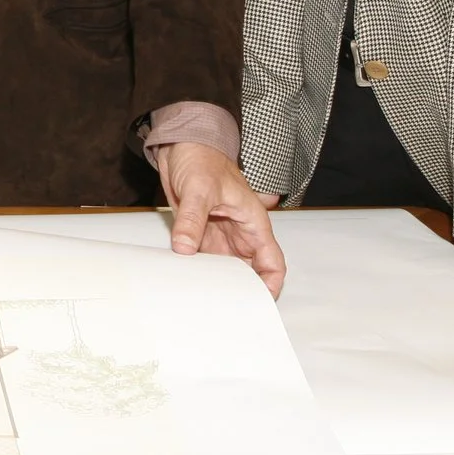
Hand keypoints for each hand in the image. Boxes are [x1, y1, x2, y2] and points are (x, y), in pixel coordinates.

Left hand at [155, 142, 286, 297]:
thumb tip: (185, 247)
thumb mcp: (199, 189)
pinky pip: (204, 260)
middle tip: (226, 308)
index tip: (258, 303)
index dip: (270, 285)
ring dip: (218, 283)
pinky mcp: (202, 234)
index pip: (272, 262)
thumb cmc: (201, 158)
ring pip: (226, 270)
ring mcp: (221, 235)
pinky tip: (189, 282)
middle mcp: (240, 233)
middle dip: (242, 291)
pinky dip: (199, 272)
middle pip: (250, 272)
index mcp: (252, 222)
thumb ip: (192, 219)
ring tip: (206, 300)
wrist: (180, 146)